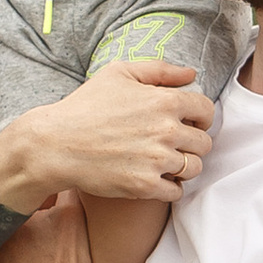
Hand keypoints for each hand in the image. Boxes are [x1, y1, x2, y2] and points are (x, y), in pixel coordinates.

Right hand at [12, 58, 215, 207]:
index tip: (188, 124)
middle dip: (191, 144)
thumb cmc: (85, 106)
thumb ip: (159, 70)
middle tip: (171, 145)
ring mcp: (157, 160)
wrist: (55, 144)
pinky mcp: (145, 186)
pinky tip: (153, 178)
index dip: (200, 118)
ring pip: (194, 169)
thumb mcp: (119, 73)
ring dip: (182, 167)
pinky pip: (176, 192)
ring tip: (162, 163)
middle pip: (204, 143)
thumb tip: (192, 74)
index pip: (206, 111)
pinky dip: (169, 188)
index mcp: (165, 101)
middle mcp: (166, 130)